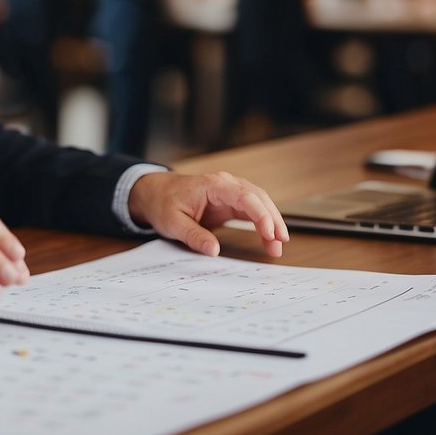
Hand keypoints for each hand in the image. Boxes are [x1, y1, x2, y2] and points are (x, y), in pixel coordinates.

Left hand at [127, 171, 288, 257]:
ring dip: (271, 222)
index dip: (260, 214)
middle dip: (272, 220)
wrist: (155, 192)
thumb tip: (213, 250)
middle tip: (280, 243)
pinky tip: (270, 237)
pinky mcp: (230, 201)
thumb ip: (193, 236)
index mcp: (212, 185)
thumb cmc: (163, 203)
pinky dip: (263, 223)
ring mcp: (229, 191)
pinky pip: (252, 210)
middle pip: (258, 198)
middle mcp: (225, 184)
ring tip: (278, 246)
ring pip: (259, 203)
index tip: (270, 233)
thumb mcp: (172, 222)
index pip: (244, 196)